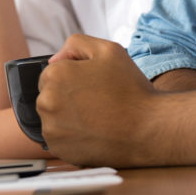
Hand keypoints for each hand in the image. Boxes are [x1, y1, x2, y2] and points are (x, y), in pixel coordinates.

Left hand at [37, 35, 156, 166]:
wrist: (148, 130)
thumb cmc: (131, 89)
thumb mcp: (108, 50)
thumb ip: (75, 44)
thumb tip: (53, 60)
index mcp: (55, 75)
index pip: (51, 72)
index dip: (72, 77)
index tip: (91, 85)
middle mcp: (47, 102)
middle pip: (49, 94)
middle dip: (68, 96)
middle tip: (96, 100)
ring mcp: (51, 128)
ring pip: (53, 116)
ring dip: (68, 115)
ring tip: (96, 116)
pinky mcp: (58, 149)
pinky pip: (58, 137)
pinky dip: (71, 134)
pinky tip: (92, 131)